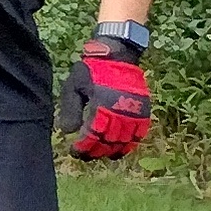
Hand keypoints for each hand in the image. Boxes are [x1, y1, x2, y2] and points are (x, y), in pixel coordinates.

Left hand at [58, 32, 151, 158]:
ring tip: (101, 153)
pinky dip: (130, 143)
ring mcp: (134, 111)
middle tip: (84, 155)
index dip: (83, 147)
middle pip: (108, 141)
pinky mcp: (143, 110)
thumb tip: (67, 132)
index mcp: (101, 105)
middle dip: (95, 151)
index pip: (92, 135)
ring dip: (112, 150)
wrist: (117, 55)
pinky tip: (120, 147)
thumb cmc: (91, 71)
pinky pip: (139, 133)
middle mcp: (120, 111)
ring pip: (124, 140)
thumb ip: (70, 109)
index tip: (74, 151)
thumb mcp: (72, 87)